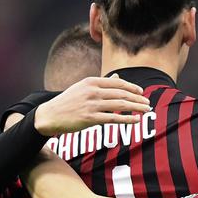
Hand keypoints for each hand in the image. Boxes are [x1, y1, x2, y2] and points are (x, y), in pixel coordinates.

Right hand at [32, 76, 150, 135]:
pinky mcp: (90, 118)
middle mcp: (93, 91)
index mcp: (91, 81)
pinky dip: (127, 119)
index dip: (132, 87)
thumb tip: (117, 77)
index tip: (141, 92)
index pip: (117, 83)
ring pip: (120, 105)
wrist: (50, 115)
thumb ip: (102, 83)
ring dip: (136, 108)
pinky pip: (113, 119)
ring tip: (146, 110)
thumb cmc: (68, 102)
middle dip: (137, 98)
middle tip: (148, 103)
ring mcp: (91, 105)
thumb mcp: (83, 87)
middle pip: (121, 93)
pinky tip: (136, 120)